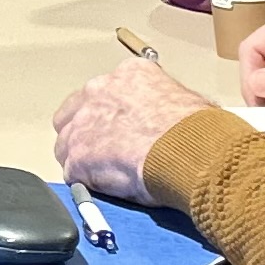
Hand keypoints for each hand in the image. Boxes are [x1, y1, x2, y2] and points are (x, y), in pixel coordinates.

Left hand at [50, 61, 217, 202]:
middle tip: (104, 153)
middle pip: (75, 113)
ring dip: (81, 159)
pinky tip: (104, 190)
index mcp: (128, 74)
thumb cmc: (197, 131)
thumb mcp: (184, 99)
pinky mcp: (78, 156)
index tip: (117, 129)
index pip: (104, 92)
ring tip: (103, 176)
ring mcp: (83, 124)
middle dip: (85, 132)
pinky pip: (73, 173)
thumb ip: (161, 104)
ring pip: (66, 144)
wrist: (190, 152)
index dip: (108, 115)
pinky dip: (86, 183)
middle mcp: (99, 91)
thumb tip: (166, 120)